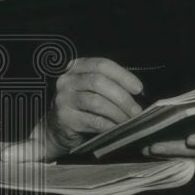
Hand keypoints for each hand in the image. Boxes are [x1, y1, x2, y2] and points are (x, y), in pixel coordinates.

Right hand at [1, 57, 143, 162]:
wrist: (55, 129)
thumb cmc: (80, 108)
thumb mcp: (89, 89)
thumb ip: (108, 84)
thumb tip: (136, 92)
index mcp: (75, 67)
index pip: (101, 64)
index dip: (123, 75)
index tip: (138, 88)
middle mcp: (66, 80)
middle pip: (99, 82)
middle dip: (122, 97)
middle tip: (136, 110)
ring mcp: (63, 99)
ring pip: (97, 102)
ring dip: (118, 113)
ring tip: (129, 121)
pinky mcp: (65, 118)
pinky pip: (94, 121)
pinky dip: (110, 125)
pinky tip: (117, 128)